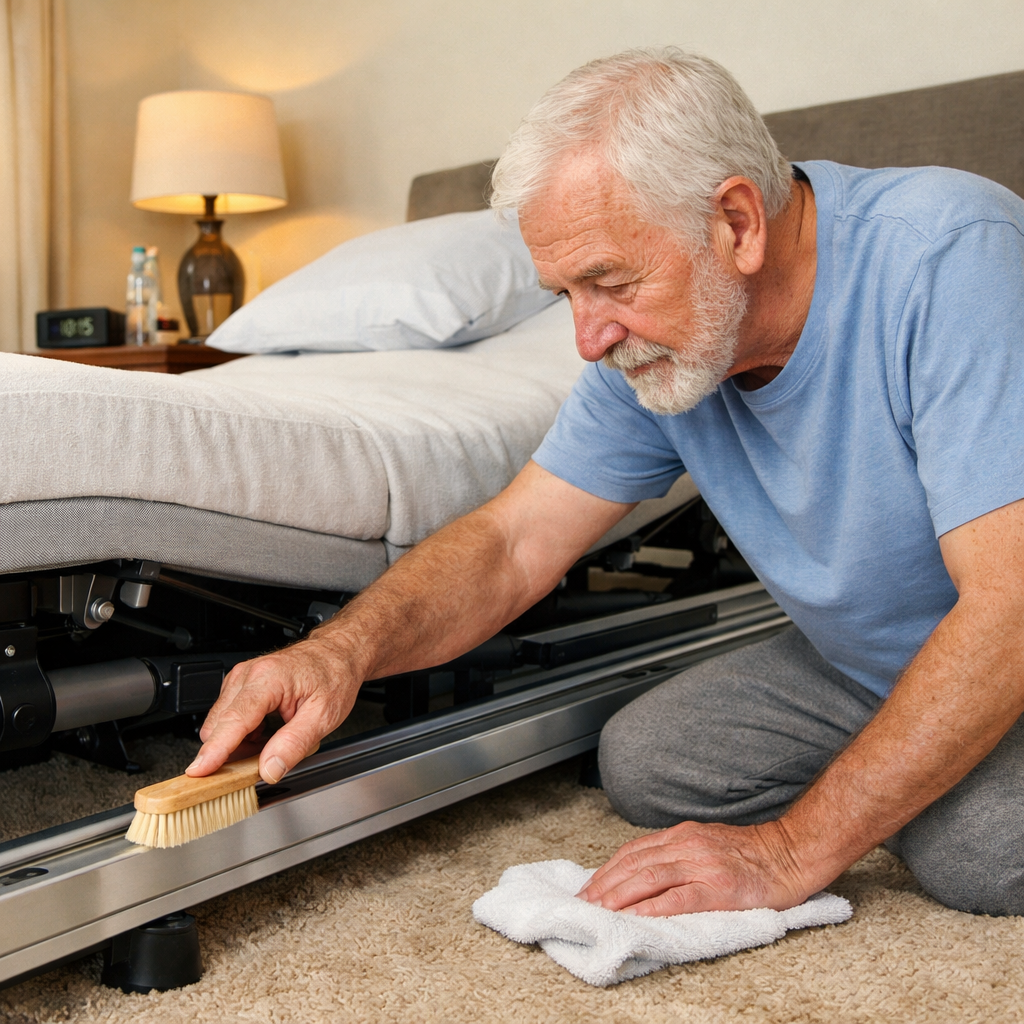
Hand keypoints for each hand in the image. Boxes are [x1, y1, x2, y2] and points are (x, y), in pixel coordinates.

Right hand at [185, 638, 358, 784]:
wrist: (337, 654)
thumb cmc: (334, 675)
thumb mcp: (324, 715)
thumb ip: (294, 745)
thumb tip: (269, 769)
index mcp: (268, 679)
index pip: (233, 721)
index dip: (215, 750)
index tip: (199, 771)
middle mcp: (247, 675)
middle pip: (219, 726)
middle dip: (233, 751)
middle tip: (266, 759)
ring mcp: (241, 679)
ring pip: (220, 724)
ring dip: (239, 742)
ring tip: (274, 739)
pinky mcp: (240, 685)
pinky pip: (229, 718)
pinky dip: (243, 733)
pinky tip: (267, 732)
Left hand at [577, 819, 817, 915]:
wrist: (790, 853)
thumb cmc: (749, 854)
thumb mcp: (705, 843)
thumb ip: (676, 854)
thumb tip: (641, 872)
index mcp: (682, 836)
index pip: (634, 851)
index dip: (608, 870)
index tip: (589, 888)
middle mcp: (687, 845)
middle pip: (635, 863)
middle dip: (605, 885)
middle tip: (585, 904)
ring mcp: (703, 865)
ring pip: (650, 876)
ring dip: (620, 894)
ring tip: (601, 910)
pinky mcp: (719, 887)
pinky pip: (680, 897)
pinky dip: (654, 906)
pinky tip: (637, 915)